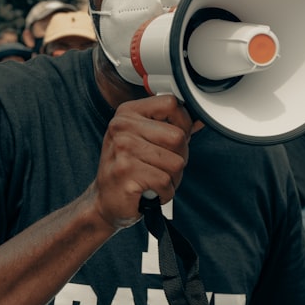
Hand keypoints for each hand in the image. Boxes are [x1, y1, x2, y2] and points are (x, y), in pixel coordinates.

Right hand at [89, 94, 192, 229]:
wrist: (105, 200)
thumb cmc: (128, 169)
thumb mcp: (143, 139)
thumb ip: (169, 126)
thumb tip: (199, 119)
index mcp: (128, 113)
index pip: (171, 104)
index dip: (184, 123)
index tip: (177, 139)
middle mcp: (122, 127)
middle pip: (178, 136)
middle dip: (180, 157)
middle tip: (164, 167)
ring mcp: (123, 149)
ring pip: (176, 163)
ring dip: (173, 179)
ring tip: (156, 180)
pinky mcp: (126, 173)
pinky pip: (166, 182)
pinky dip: (165, 192)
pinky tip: (152, 191)